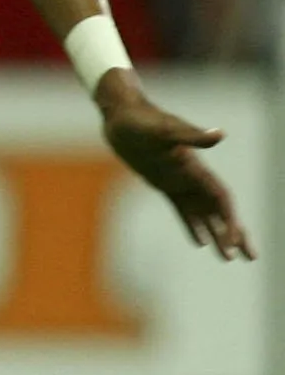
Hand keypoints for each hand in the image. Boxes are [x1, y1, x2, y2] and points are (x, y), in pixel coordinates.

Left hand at [98, 75, 254, 260]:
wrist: (122, 115)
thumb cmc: (142, 121)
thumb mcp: (164, 130)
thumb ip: (192, 136)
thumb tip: (220, 133)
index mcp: (196, 168)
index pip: (221, 199)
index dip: (229, 221)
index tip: (233, 242)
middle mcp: (192, 176)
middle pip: (220, 211)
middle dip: (235, 233)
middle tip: (251, 257)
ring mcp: (179, 180)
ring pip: (204, 214)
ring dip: (217, 235)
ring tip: (228, 258)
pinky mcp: (163, 182)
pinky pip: (182, 209)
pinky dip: (192, 225)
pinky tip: (200, 242)